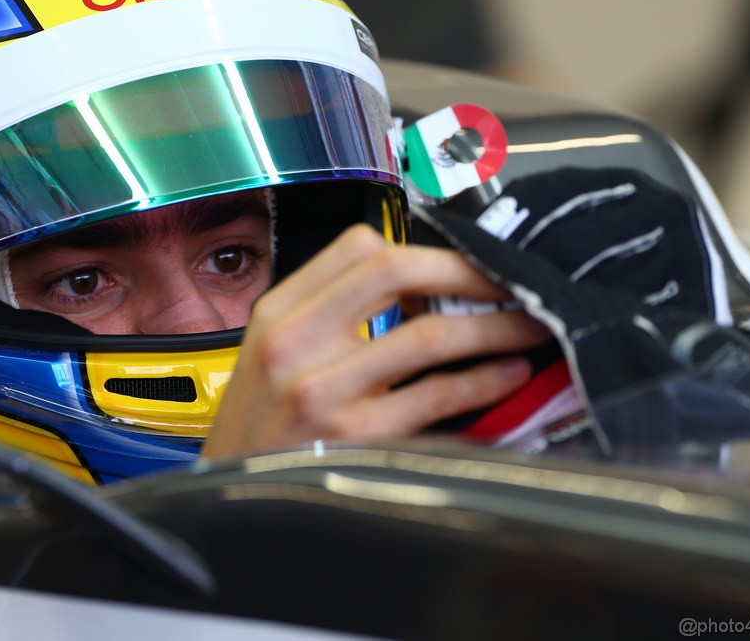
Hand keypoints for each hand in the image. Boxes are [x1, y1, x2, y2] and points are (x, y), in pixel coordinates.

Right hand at [202, 224, 549, 458]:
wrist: (224, 501)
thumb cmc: (258, 429)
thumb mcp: (273, 354)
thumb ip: (331, 316)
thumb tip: (423, 292)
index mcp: (279, 312)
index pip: (358, 248)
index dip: (424, 248)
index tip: (463, 261)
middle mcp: (296, 342)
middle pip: (395, 271)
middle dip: (467, 272)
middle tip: (507, 281)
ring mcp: (324, 390)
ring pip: (429, 335)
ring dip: (493, 327)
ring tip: (524, 328)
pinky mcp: (355, 439)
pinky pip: (435, 398)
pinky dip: (483, 382)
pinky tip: (504, 376)